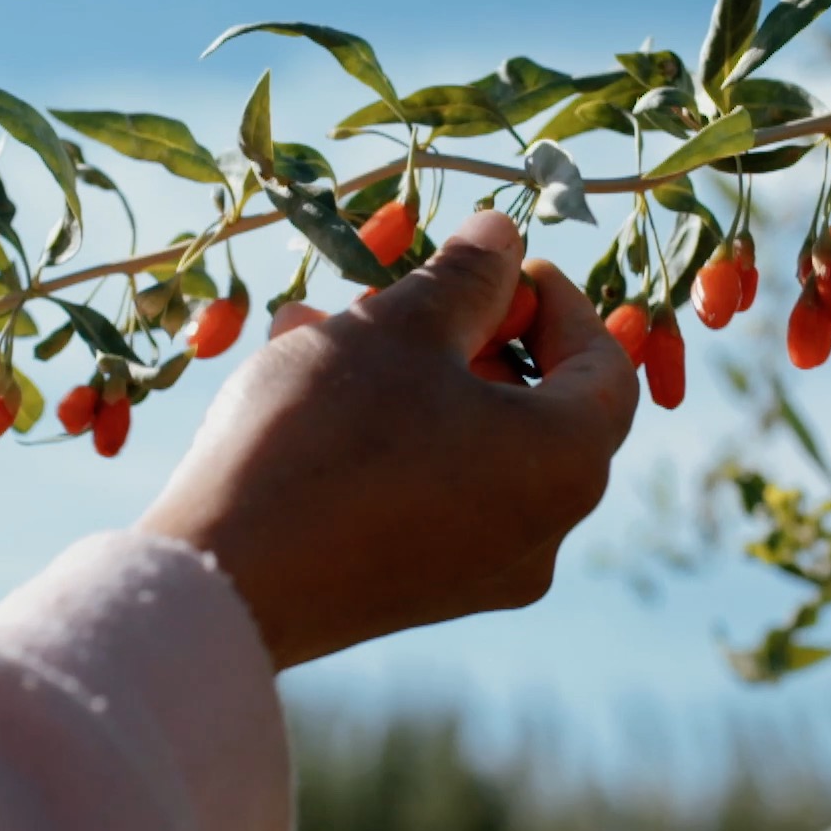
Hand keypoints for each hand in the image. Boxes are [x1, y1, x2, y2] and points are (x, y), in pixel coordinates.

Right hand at [136, 210, 640, 668]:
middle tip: (413, 287)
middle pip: (536, 407)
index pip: (607, 367)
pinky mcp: (418, 595)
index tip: (501, 263)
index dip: (560, 300)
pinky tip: (308, 381)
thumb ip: (467, 275)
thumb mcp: (399, 328)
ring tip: (332, 320)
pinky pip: (430, 491)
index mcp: (566, 463)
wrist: (224, 578)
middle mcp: (543, 531)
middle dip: (473, 332)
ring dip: (416, 373)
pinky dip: (393, 432)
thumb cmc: (327, 435)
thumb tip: (505, 235)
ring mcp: (481, 574)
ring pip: (469, 444)